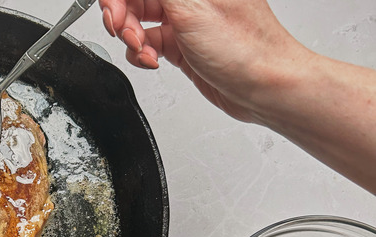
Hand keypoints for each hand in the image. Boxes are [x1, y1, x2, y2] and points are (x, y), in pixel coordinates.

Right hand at [98, 0, 308, 121]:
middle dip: (123, 16)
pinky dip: (142, 54)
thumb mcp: (192, 7)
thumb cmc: (245, 48)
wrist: (264, 87)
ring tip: (143, 50)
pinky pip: (147, 44)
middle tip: (124, 32)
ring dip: (131, 38)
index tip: (114, 10)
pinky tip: (152, 60)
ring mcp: (185, 21)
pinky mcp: (182, 45)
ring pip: (138, 21)